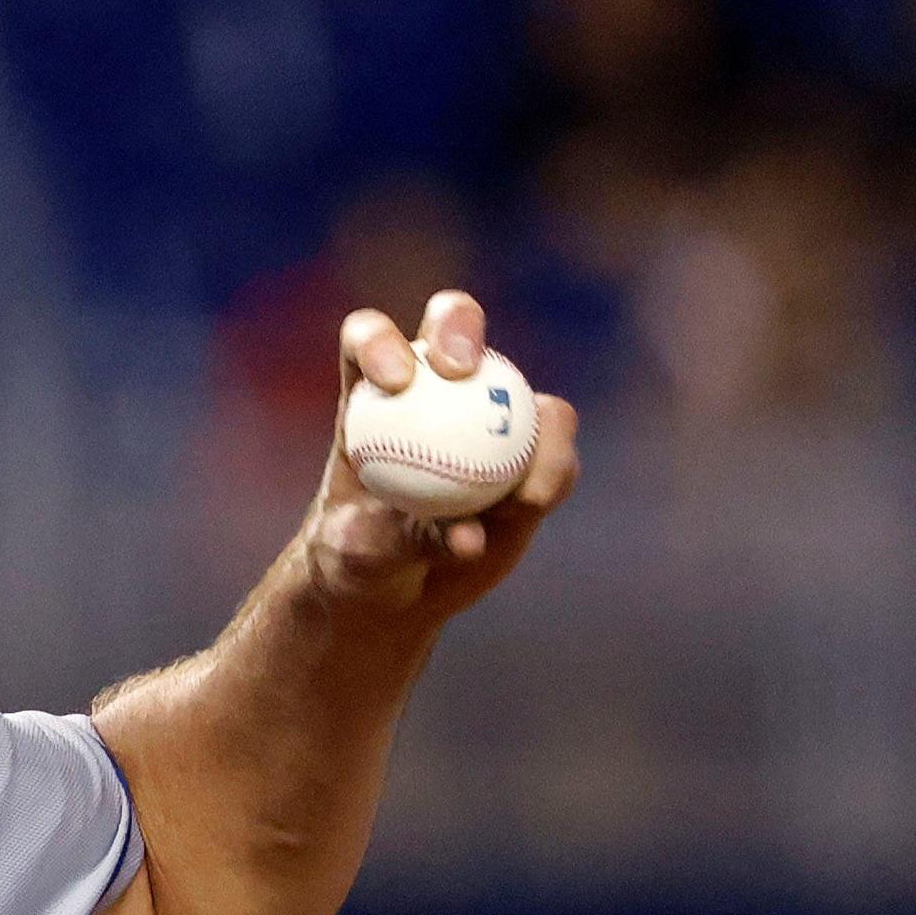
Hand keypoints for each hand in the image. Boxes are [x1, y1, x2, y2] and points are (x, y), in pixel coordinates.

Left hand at [307, 289, 581, 618]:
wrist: (395, 586)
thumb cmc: (361, 560)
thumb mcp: (364, 556)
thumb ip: (407, 539)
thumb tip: (467, 534)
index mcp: (371, 396)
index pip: (368, 343)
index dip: (380, 342)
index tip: (394, 382)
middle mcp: (435, 390)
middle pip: (451, 327)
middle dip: (458, 328)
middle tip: (461, 371)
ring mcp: (490, 418)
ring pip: (524, 394)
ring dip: (533, 430)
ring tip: (524, 494)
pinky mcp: (533, 458)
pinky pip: (554, 457)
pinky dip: (551, 476)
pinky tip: (534, 505)